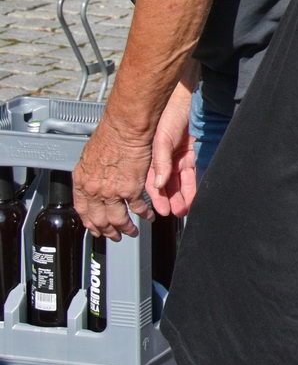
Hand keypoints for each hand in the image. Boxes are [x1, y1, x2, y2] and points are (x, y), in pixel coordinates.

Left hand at [73, 119, 154, 239]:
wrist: (125, 128)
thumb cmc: (111, 134)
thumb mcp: (90, 155)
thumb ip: (91, 172)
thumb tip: (94, 179)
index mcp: (82, 181)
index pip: (82, 210)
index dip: (89, 222)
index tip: (95, 228)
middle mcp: (93, 190)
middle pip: (98, 219)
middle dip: (106, 231)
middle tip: (113, 236)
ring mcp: (111, 192)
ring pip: (117, 219)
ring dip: (125, 228)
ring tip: (131, 232)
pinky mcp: (130, 189)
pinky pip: (137, 208)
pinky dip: (143, 214)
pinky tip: (147, 216)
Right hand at [146, 79, 198, 217]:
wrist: (184, 96)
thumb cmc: (167, 113)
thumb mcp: (161, 140)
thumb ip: (161, 163)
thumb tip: (158, 184)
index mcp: (151, 157)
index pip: (153, 184)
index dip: (158, 198)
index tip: (161, 212)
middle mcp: (165, 158)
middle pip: (168, 185)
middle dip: (172, 200)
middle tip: (177, 213)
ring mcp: (178, 155)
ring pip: (181, 180)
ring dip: (183, 195)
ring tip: (185, 209)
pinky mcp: (192, 150)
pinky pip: (193, 170)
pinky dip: (194, 183)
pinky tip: (194, 194)